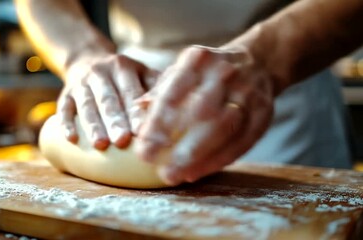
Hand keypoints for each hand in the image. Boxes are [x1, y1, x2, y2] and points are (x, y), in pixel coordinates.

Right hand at [58, 53, 157, 149]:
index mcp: (123, 67)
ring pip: (87, 105)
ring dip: (93, 125)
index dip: (136, 111)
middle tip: (122, 140)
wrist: (87, 59)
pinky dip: (66, 123)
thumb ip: (155, 87)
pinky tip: (71, 139)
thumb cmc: (123, 75)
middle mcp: (100, 72)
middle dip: (115, 121)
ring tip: (100, 145)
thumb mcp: (140, 72)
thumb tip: (171, 108)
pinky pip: (64, 108)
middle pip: (109, 99)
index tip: (143, 130)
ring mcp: (81, 83)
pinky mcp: (66, 94)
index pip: (130, 91)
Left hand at [136, 45, 274, 184]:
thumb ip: (161, 90)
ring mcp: (248, 93)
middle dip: (180, 144)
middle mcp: (225, 73)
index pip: (175, 92)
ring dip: (199, 156)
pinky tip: (196, 173)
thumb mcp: (183, 70)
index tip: (143, 147)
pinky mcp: (264, 114)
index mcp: (198, 60)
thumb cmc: (208, 71)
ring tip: (175, 175)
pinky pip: (242, 142)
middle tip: (158, 168)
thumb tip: (136, 109)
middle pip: (202, 111)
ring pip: (225, 128)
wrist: (258, 61)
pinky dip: (218, 160)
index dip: (158, 122)